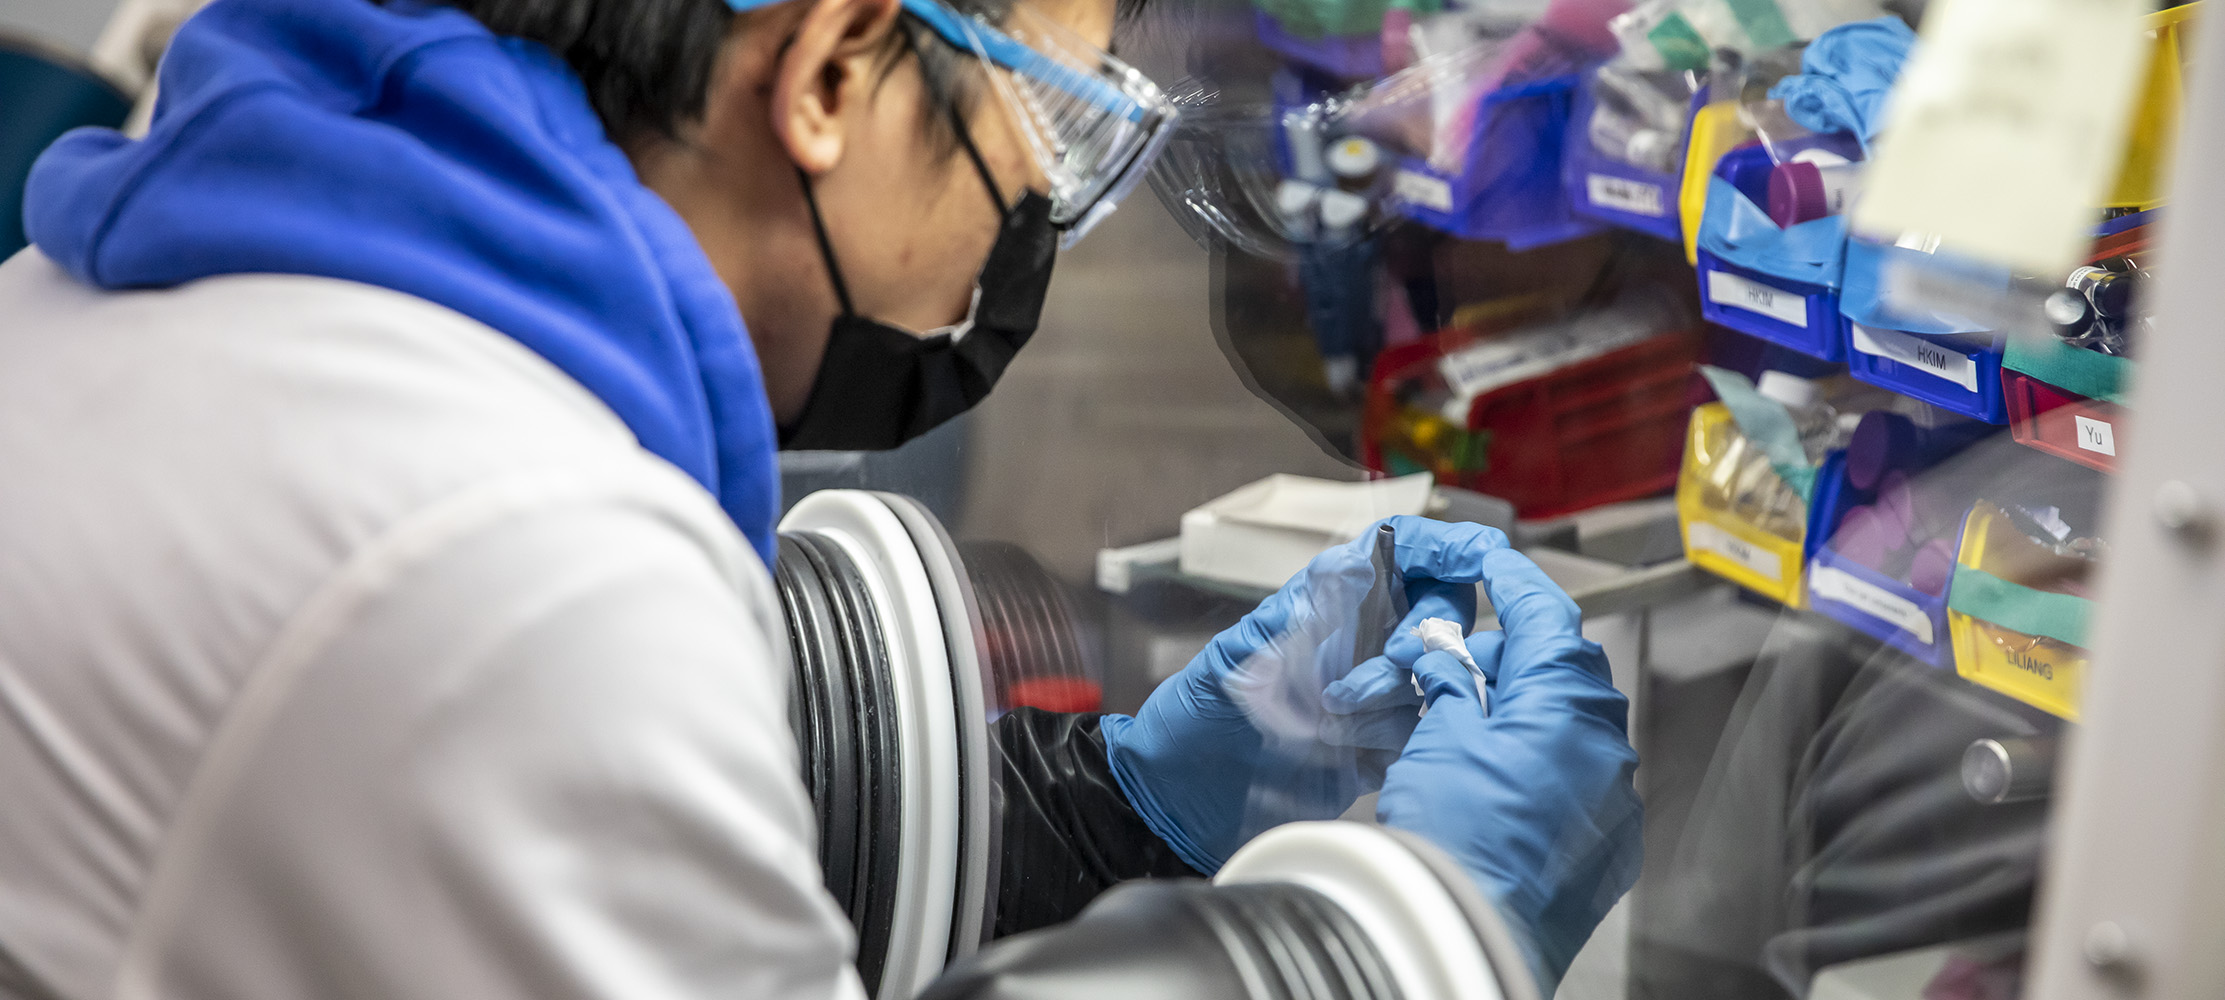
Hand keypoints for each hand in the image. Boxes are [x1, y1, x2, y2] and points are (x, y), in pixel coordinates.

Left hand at [1102, 516, 1510, 873]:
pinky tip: (1356, 756)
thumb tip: (1353, 561)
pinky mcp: (1377, 746)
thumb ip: (1295, 615)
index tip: (1486, 554)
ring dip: (1397, 701)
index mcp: (1325, 602)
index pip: (1403, 550)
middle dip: (1426, 635)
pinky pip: (1424, 733)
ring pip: (1436, 676)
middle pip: (1438, 610)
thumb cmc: (1192, 723)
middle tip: (1383, 668)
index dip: (1449, 545)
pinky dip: (1399, 743)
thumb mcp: (1234, 660)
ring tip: (1335, 725)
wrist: (1179, 804)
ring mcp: (1372, 693)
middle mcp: (1356, 640)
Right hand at [1376, 546, 1641, 992]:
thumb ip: (1449, 689)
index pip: (1545, 613)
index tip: (1489, 561)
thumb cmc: (1456, 842)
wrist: (1473, 937)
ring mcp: (1612, 797)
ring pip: (1561, 727)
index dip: (1510, 581)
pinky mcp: (1606, 843)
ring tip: (1448, 736)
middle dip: (1494, 664)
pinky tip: (1481, 784)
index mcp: (1569, 702)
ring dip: (1509, 718)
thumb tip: (1445, 666)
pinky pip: (1570, 780)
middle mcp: (1606, 744)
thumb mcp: (1437, 740)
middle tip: (1437, 674)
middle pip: (1553, 672)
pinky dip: (1529, 767)